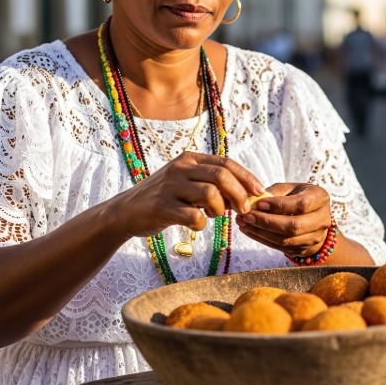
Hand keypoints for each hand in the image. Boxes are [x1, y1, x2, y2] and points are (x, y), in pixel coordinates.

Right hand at [106, 152, 265, 238]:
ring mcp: (170, 187)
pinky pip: (194, 216)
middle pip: (222, 176)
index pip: (226, 163)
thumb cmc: (166, 198)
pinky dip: (202, 224)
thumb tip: (247, 194)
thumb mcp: (187, 181)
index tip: (258, 192)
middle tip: (242, 209)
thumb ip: (213, 183)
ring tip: (214, 215)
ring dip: (220, 209)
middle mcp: (180, 168)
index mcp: (189, 159)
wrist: (126, 212)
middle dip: (239, 195)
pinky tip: (197, 225)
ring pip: (211, 194)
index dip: (247, 178)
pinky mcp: (162, 207)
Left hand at [235, 183, 331, 256]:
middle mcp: (322, 220)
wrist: (314, 218)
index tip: (259, 204)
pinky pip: (281, 248)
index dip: (279, 205)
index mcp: (320, 198)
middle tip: (247, 216)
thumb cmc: (298, 197)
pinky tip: (250, 231)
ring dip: (261, 233)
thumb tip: (254, 200)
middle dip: (267, 222)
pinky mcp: (304, 250)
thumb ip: (275, 192)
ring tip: (244, 223)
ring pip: (286, 240)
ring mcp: (315, 237)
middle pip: (294, 226)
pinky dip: (263, 240)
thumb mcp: (291, 188)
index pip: (301, 204)